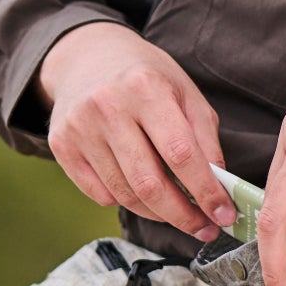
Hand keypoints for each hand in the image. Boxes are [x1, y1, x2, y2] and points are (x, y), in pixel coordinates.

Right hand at [37, 21, 235, 239]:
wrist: (88, 56)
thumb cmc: (145, 76)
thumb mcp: (185, 92)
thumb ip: (204, 138)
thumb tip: (219, 187)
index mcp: (146, 88)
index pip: (181, 154)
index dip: (205, 191)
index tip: (224, 214)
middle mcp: (108, 107)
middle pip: (149, 183)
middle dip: (182, 215)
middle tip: (204, 228)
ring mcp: (80, 127)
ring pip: (124, 194)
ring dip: (158, 213)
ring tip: (179, 214)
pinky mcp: (61, 145)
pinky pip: (99, 194)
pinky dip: (127, 202)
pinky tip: (143, 196)